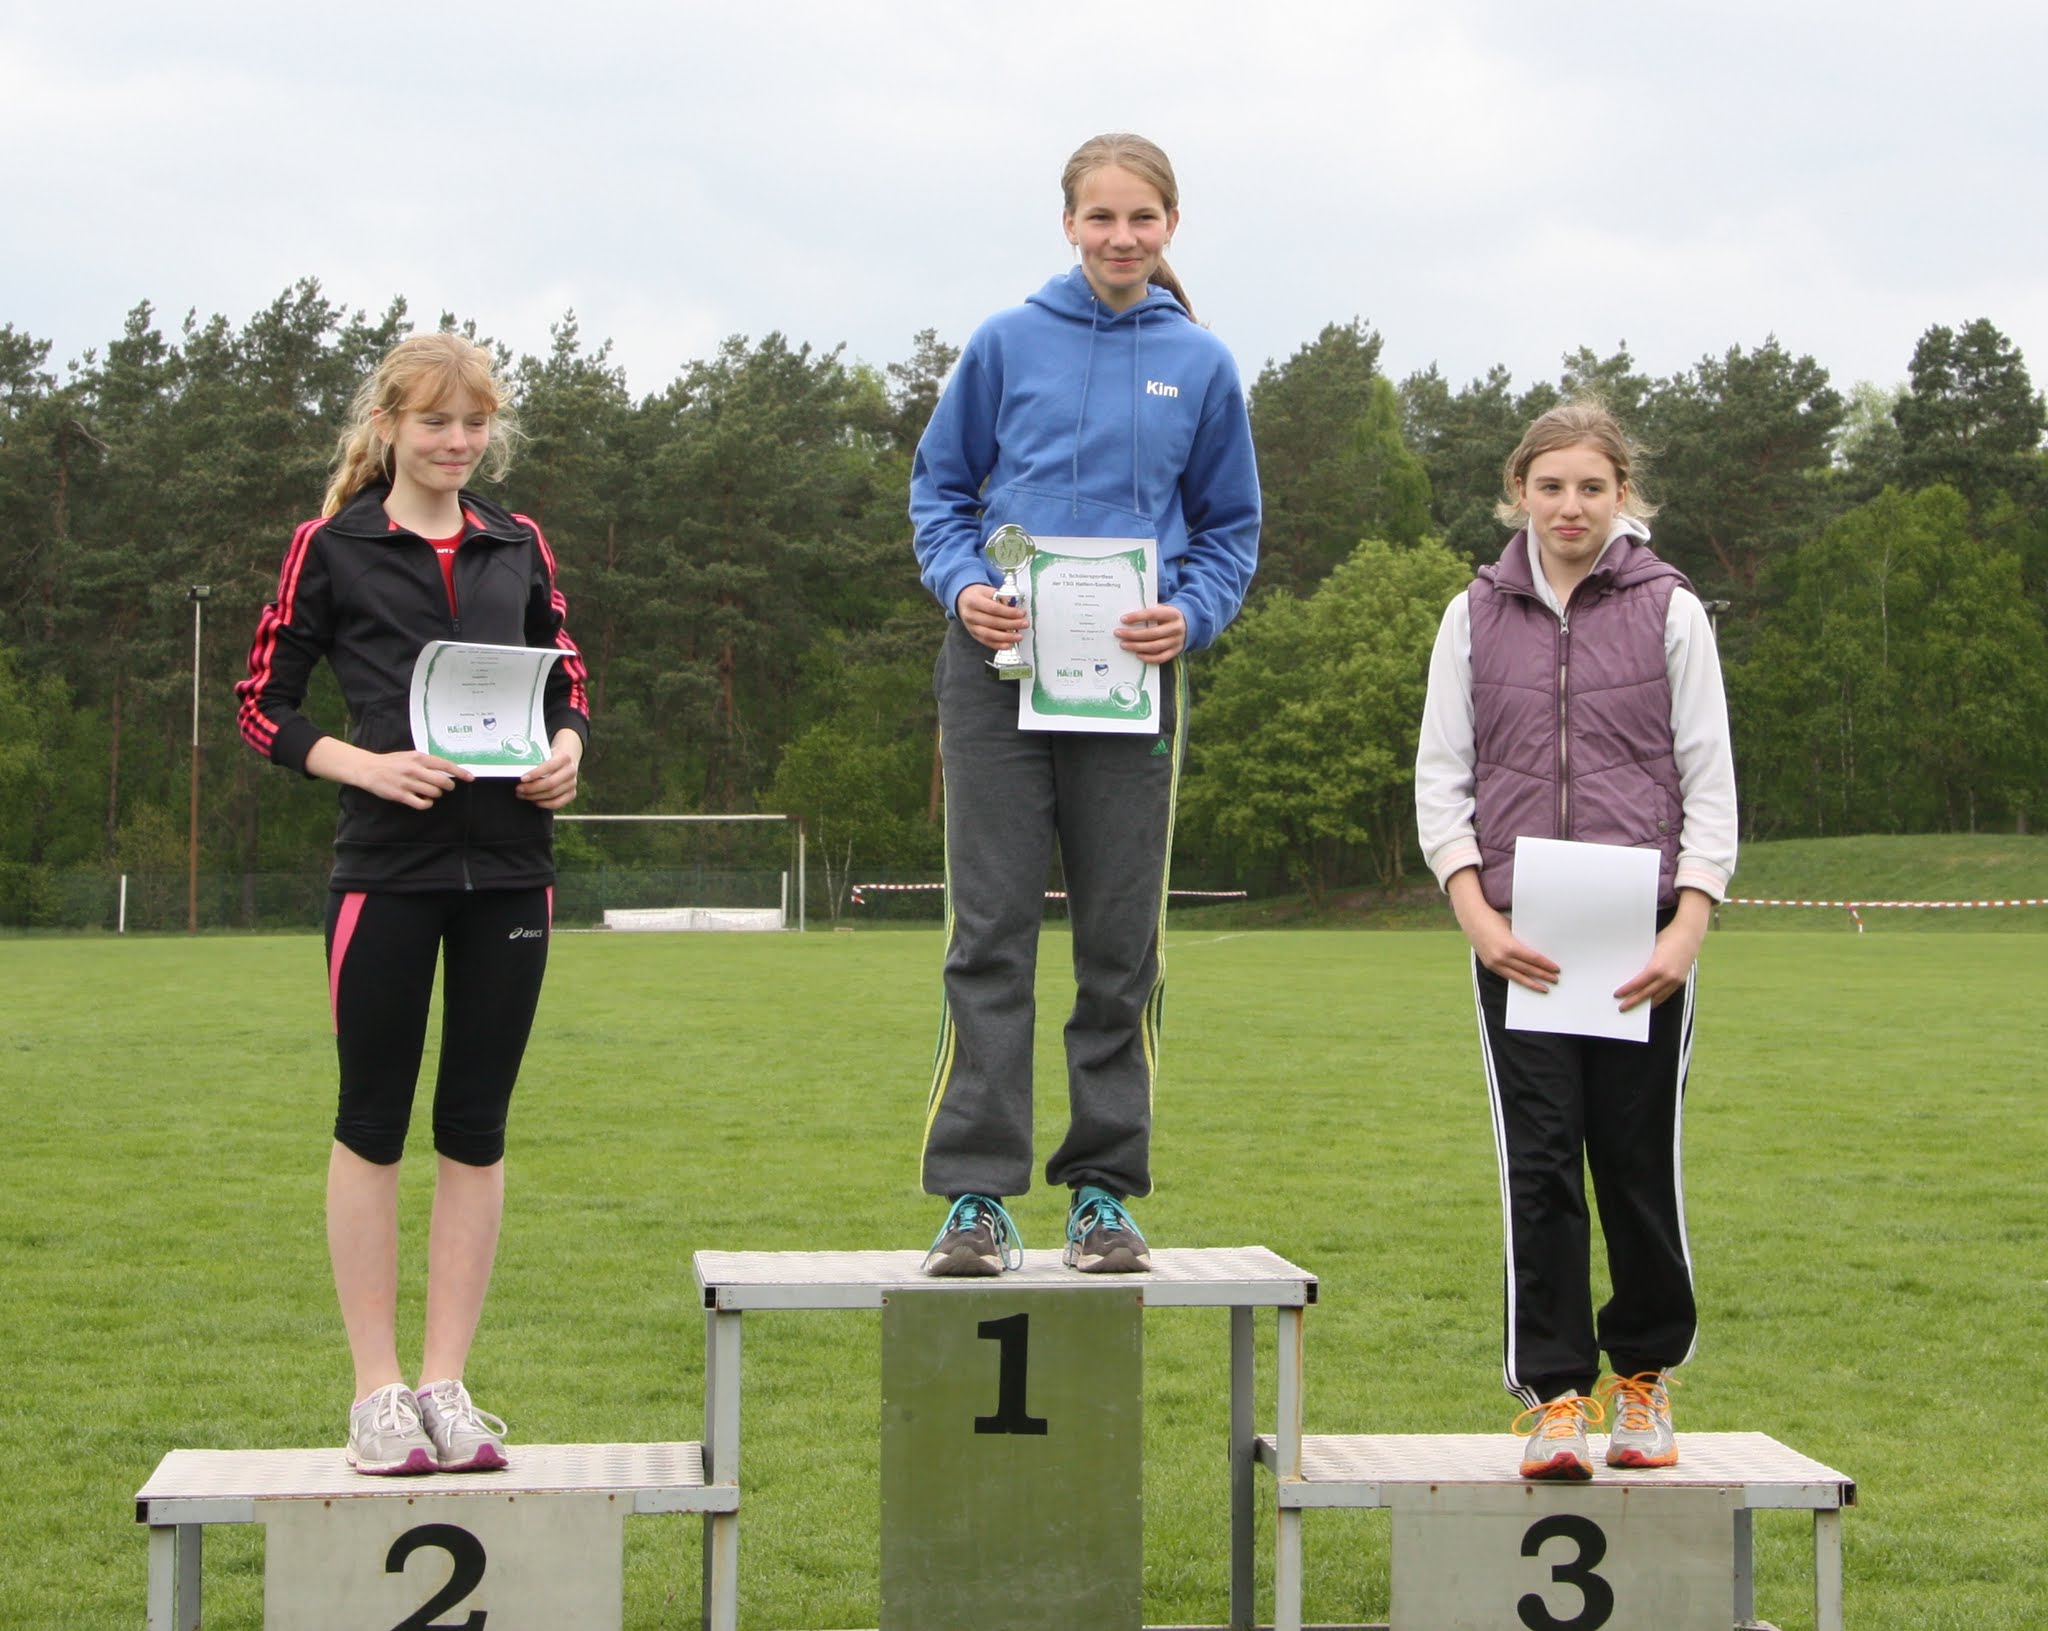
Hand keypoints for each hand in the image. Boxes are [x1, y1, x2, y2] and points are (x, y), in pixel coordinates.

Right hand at [356, 750, 473, 809]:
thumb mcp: (409, 756)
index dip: (460, 772)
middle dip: (448, 787)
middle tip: (445, 788)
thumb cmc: (391, 763)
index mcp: (418, 758)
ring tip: (428, 792)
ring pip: (434, 793)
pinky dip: (427, 804)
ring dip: (436, 795)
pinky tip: (423, 800)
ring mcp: (407, 783)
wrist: (368, 768)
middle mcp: (414, 769)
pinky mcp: (400, 795)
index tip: (470, 777)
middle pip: (442, 781)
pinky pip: (422, 804)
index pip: (445, 765)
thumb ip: (426, 762)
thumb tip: (446, 769)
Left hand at [516, 729, 582, 808]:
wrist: (568, 759)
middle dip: (532, 788)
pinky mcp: (572, 794)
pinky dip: (544, 804)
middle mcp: (571, 771)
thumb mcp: (545, 754)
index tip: (522, 779)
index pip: (549, 767)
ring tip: (522, 795)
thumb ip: (536, 762)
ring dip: (534, 797)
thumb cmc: (551, 757)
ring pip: (552, 794)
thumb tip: (517, 773)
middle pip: (550, 783)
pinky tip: (534, 801)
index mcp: (564, 758)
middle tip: (519, 789)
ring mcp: (573, 783)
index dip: (535, 774)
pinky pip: (557, 803)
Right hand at [956, 583, 1027, 652]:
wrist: (963, 600)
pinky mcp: (973, 634)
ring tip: (1019, 636)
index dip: (1009, 612)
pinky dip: (998, 645)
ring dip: (1006, 637)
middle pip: (993, 622)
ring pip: (989, 634)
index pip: (994, 608)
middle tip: (1024, 624)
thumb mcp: (987, 590)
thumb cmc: (978, 594)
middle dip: (1011, 624)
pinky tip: (1008, 645)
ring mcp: (971, 626)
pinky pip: (986, 642)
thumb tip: (1014, 606)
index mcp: (973, 601)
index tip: (1021, 613)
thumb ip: (1000, 597)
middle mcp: (970, 615)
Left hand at [1115, 604, 1186, 664]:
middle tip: (1118, 633)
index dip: (1137, 617)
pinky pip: (1161, 658)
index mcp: (1172, 613)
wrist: (1187, 624)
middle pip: (1152, 633)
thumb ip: (1148, 611)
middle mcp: (1176, 628)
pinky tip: (1137, 654)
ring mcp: (1177, 641)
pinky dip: (1148, 658)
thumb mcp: (1162, 609)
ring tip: (1123, 644)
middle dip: (1133, 634)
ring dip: (1137, 646)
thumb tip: (1127, 618)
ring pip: (1155, 646)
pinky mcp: (1175, 651)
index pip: (1153, 614)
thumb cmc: (1167, 616)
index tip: (1123, 619)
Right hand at [1447, 868, 1558, 993]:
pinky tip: (1527, 982)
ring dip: (1532, 983)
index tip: (1556, 969)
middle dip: (1543, 975)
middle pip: (1528, 969)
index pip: (1533, 959)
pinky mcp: (1489, 965)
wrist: (1471, 918)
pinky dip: (1519, 980)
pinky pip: (1507, 976)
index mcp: (1509, 946)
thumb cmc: (1493, 918)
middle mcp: (1501, 957)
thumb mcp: (1512, 928)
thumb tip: (1536, 951)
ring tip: (1544, 988)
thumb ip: (1522, 940)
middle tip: (1555, 980)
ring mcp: (1494, 963)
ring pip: (1518, 977)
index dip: (1546, 965)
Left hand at [1614, 889, 1711, 1010]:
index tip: (1617, 995)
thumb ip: (1644, 962)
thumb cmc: (1668, 937)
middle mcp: (1667, 976)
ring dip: (1645, 1003)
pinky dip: (1658, 999)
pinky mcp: (1681, 980)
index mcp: (1657, 967)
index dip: (1627, 991)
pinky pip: (1667, 994)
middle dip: (1633, 1001)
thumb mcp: (1651, 949)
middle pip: (1646, 994)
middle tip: (1622, 1007)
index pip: (1638, 984)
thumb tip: (1632, 972)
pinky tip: (1651, 1002)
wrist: (1689, 933)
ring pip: (1657, 997)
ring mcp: (1676, 980)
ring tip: (1635, 1007)